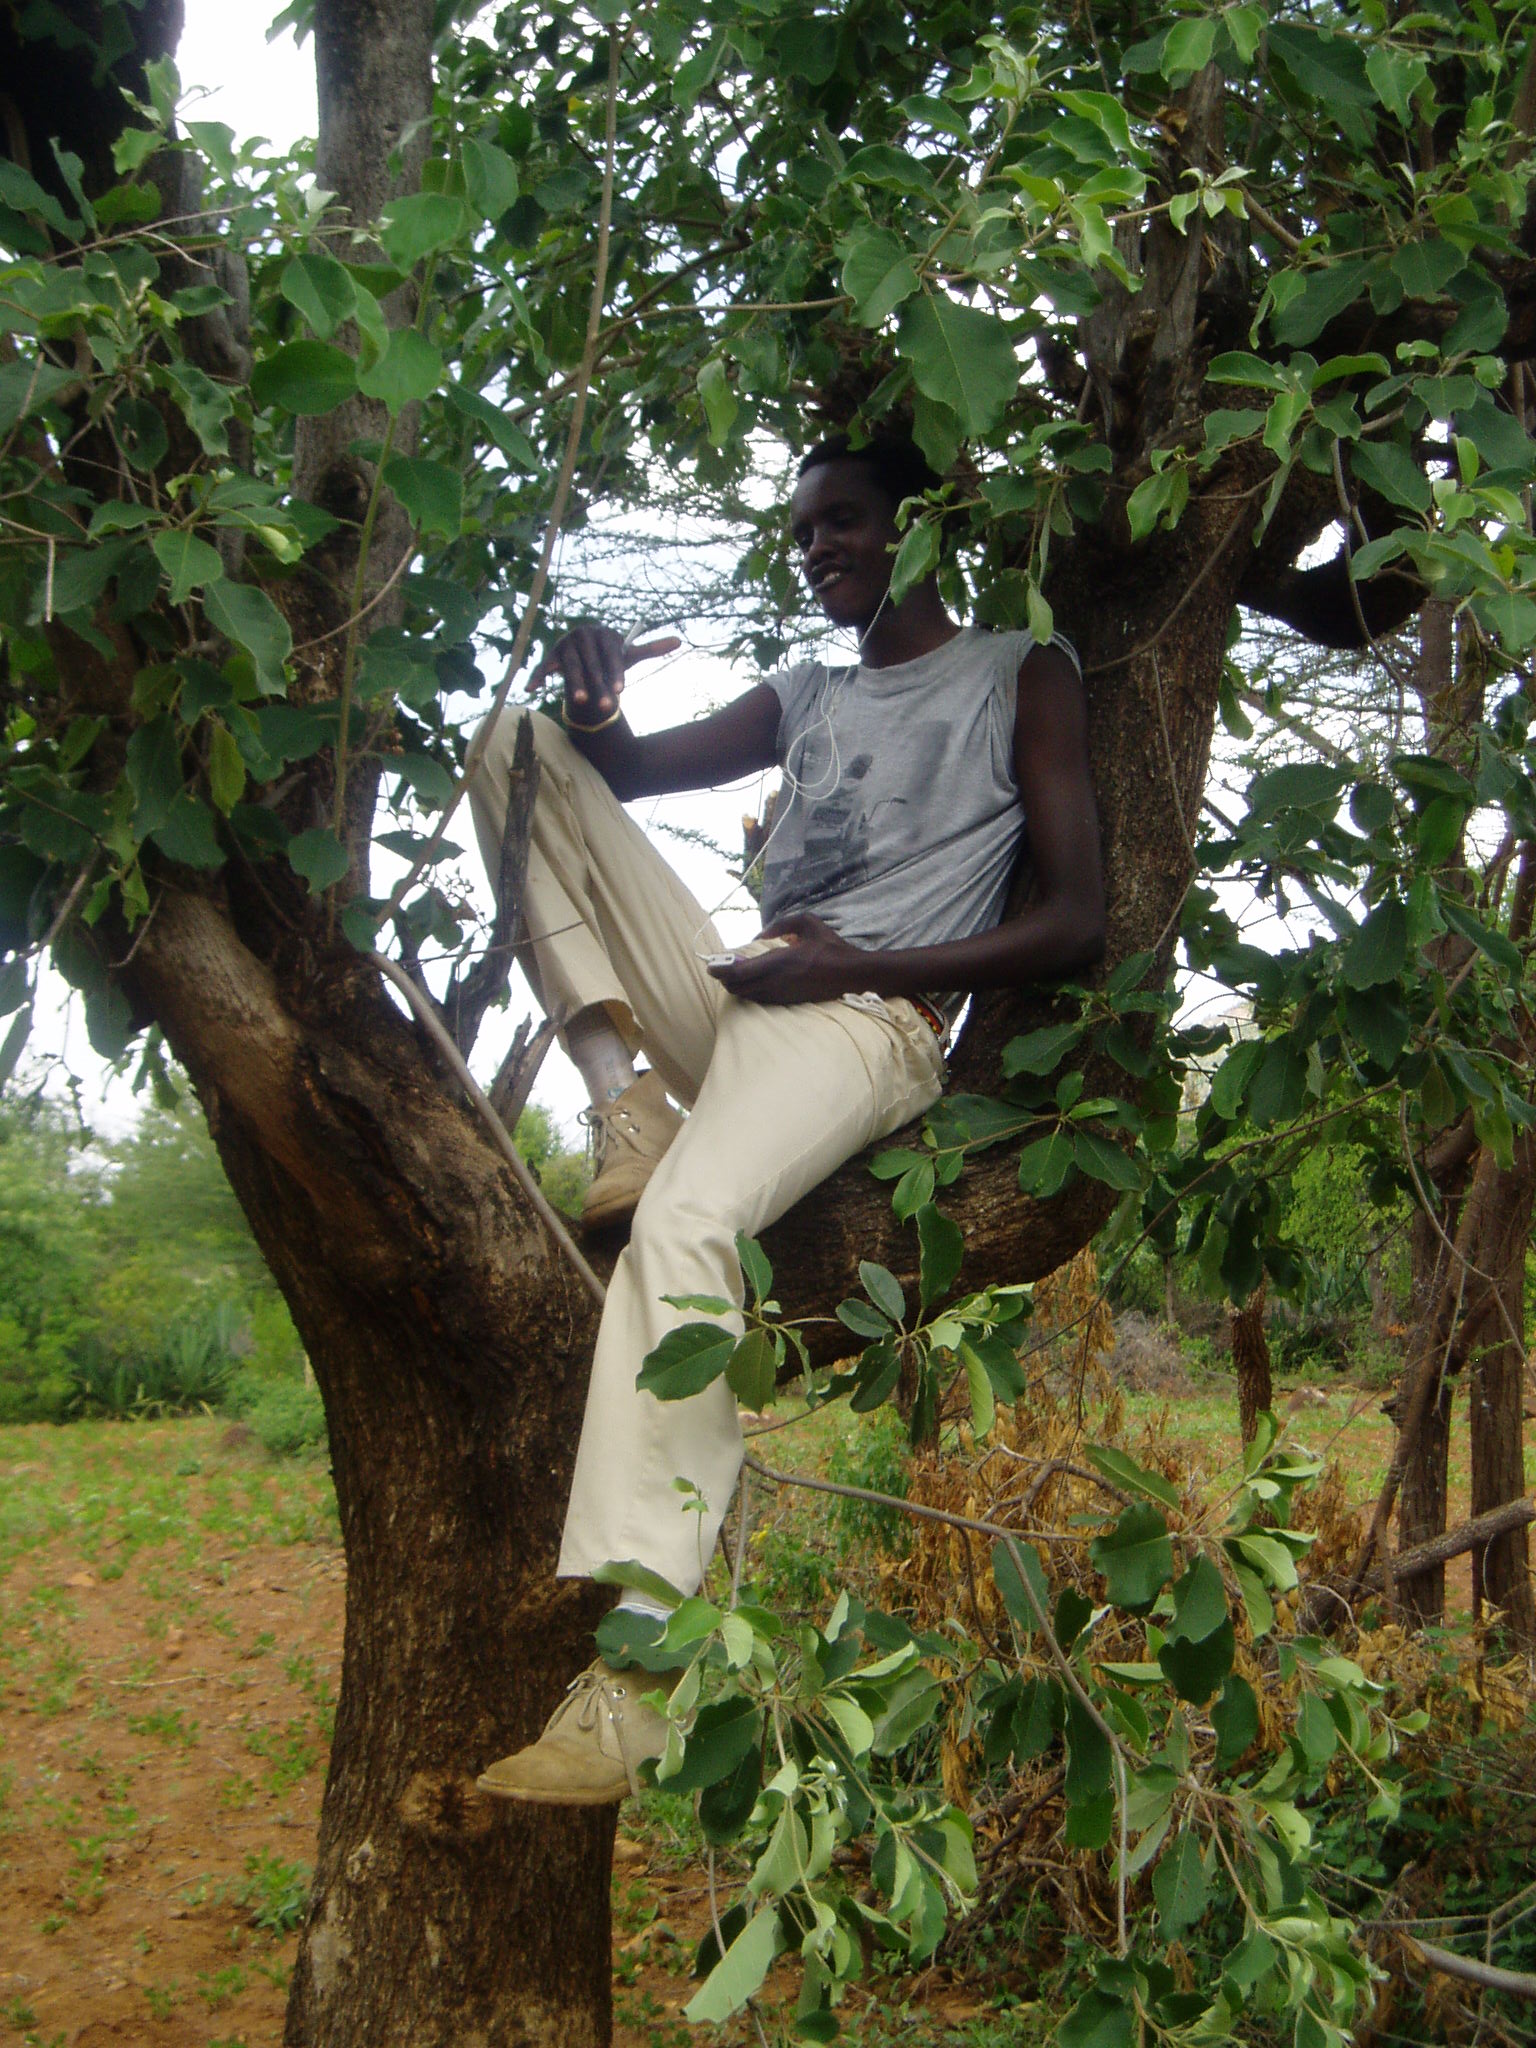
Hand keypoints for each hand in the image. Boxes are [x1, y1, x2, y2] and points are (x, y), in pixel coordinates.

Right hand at [530, 622, 680, 728]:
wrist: (585, 651)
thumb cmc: (609, 656)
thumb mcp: (628, 654)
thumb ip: (650, 649)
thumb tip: (680, 640)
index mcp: (604, 633)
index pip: (612, 656)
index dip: (616, 675)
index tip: (621, 693)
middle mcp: (583, 634)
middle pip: (592, 665)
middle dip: (599, 687)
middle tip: (607, 709)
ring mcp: (565, 644)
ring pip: (570, 668)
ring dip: (575, 685)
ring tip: (581, 702)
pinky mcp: (550, 655)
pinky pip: (543, 667)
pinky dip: (536, 677)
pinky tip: (530, 690)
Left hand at [708, 912, 871, 1005]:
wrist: (854, 976)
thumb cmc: (832, 948)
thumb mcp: (808, 923)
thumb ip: (781, 924)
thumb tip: (760, 935)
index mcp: (779, 962)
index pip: (738, 972)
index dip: (720, 969)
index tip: (712, 964)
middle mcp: (776, 982)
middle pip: (737, 987)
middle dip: (725, 978)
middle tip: (722, 967)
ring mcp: (781, 995)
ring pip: (747, 995)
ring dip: (736, 985)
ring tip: (734, 973)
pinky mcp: (787, 1003)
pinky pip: (759, 999)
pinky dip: (750, 991)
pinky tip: (753, 981)